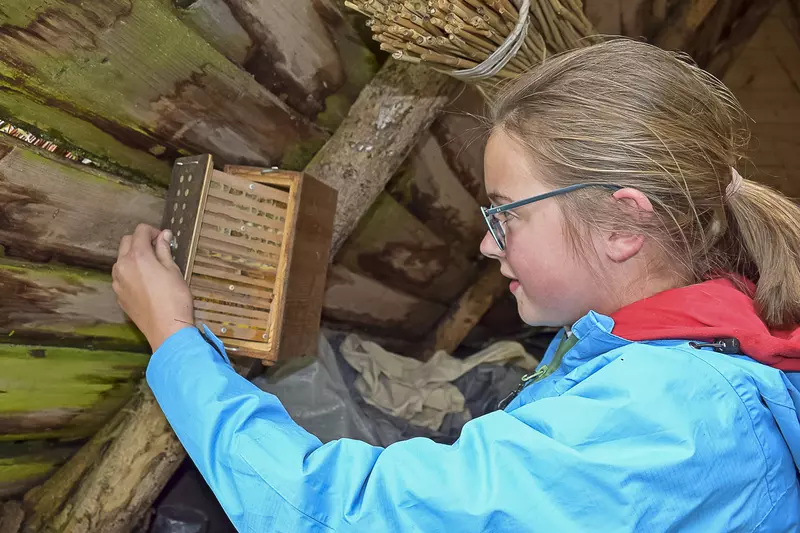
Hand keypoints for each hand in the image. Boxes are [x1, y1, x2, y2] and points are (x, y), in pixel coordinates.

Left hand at [112, 224, 193, 350]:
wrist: (166, 329)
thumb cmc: (175, 298)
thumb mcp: (173, 270)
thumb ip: (164, 250)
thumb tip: (163, 235)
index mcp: (138, 256)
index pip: (140, 231)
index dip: (152, 231)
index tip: (163, 238)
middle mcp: (122, 266)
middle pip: (126, 242)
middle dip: (140, 241)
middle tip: (157, 249)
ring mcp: (117, 281)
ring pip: (121, 259)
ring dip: (133, 256)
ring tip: (151, 266)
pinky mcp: (118, 295)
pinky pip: (121, 276)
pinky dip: (131, 272)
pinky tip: (146, 282)